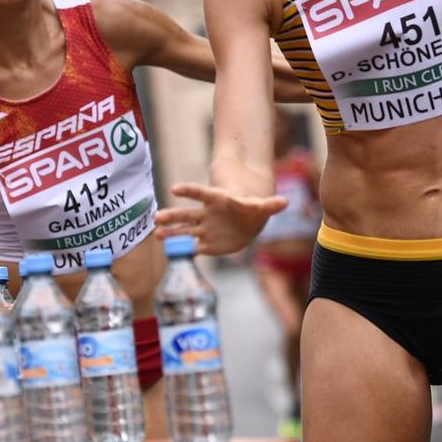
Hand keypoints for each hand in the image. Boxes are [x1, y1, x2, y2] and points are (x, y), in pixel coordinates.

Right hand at [157, 183, 288, 256]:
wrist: (249, 220)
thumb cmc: (253, 209)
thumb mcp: (262, 207)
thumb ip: (270, 205)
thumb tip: (285, 202)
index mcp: (218, 200)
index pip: (201, 193)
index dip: (189, 191)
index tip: (174, 188)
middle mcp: (207, 214)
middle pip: (187, 213)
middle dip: (173, 215)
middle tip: (157, 217)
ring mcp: (205, 229)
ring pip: (185, 230)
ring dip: (171, 232)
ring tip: (156, 233)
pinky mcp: (207, 243)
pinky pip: (193, 246)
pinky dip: (183, 250)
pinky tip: (170, 252)